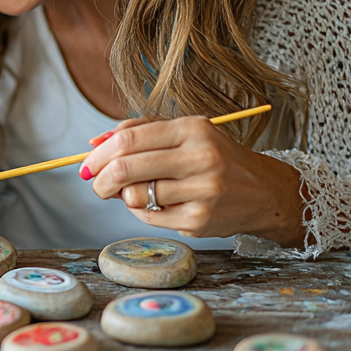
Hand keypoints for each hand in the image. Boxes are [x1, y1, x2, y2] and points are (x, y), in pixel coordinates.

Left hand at [81, 116, 304, 246]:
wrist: (263, 192)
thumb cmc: (214, 157)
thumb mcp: (184, 132)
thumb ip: (139, 131)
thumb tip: (94, 143)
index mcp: (193, 129)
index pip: (128, 140)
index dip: (99, 154)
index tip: (87, 164)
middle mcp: (200, 158)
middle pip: (125, 168)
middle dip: (99, 178)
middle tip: (94, 183)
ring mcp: (202, 192)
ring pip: (134, 196)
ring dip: (121, 196)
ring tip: (132, 192)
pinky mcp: (200, 221)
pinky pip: (148, 217)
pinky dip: (140, 211)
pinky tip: (154, 204)